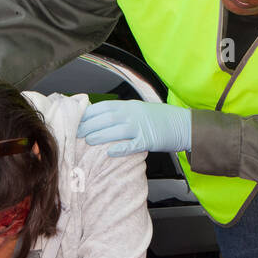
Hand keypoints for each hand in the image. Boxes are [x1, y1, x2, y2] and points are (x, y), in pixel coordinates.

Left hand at [76, 100, 191, 156]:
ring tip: (88, 141)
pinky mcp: (149, 140)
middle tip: (76, 132)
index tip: (76, 119)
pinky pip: (132, 145)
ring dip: (101, 135)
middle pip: (107, 118)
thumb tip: (100, 119)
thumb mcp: (138, 111)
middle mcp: (133, 114)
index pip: (104, 107)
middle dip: (90, 124)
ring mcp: (141, 127)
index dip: (89, 113)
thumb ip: (121, 113)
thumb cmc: (158, 120)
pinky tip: (110, 152)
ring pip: (117, 130)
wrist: (182, 124)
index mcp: (129, 106)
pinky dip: (121, 148)